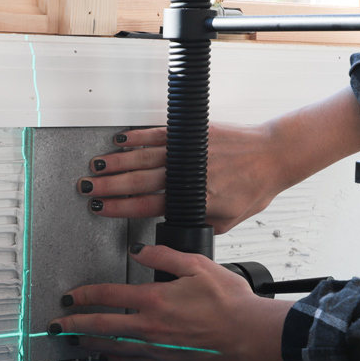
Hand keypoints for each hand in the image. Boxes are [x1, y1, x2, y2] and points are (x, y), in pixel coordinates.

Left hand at [48, 245, 292, 360]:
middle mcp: (150, 328)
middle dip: (75, 323)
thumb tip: (139, 250)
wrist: (249, 335)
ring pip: (114, 347)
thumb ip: (164, 256)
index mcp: (155, 300)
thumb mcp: (198, 266)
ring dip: (92, 342)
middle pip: (102, 325)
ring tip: (75, 340)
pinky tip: (108, 357)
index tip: (70, 296)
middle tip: (57, 325)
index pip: (108, 296)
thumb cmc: (229, 301)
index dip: (85, 295)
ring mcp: (157, 351)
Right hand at [80, 87, 359, 234]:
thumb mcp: (228, 220)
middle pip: (136, 181)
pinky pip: (158, 135)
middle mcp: (186, 174)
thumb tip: (177, 227)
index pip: (146, 205)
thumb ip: (200, 224)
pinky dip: (138, 137)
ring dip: (116, 162)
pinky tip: (121, 140)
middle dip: (107, 186)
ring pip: (142, 157)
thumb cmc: (255, 188)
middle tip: (86, 189)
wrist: (273, 155)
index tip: (101, 209)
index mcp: (193, 199)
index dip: (120, 208)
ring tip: (95, 167)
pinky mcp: (191, 133)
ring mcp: (186, 151)